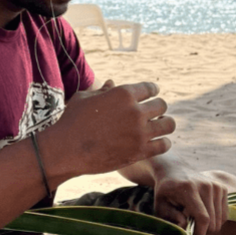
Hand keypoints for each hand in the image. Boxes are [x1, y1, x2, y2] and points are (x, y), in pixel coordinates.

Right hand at [41, 80, 174, 178]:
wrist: (66, 149)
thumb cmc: (72, 120)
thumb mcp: (85, 98)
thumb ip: (102, 91)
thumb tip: (112, 83)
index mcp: (124, 93)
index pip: (150, 88)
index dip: (152, 91)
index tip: (152, 95)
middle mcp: (135, 111)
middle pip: (162, 105)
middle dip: (158, 108)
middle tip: (153, 114)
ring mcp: (139, 132)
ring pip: (169, 124)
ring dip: (165, 124)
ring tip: (159, 127)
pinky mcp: (140, 151)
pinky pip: (164, 145)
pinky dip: (163, 142)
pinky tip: (157, 142)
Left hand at [153, 168, 228, 234]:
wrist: (175, 170)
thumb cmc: (165, 192)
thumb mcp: (161, 206)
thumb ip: (171, 218)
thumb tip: (186, 226)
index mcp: (189, 189)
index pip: (203, 218)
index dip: (199, 233)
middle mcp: (206, 185)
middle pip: (213, 222)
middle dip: (203, 231)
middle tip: (191, 229)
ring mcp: (216, 186)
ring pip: (220, 220)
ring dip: (209, 226)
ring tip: (195, 219)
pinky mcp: (222, 188)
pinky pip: (224, 214)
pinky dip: (215, 219)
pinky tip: (203, 214)